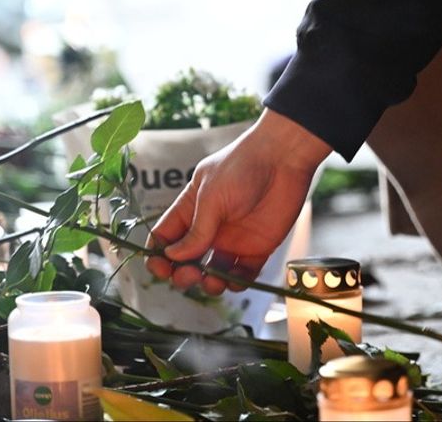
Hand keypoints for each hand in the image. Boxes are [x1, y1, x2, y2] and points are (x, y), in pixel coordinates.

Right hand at [145, 109, 330, 294]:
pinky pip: (243, 275)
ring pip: (213, 274)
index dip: (158, 257)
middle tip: (190, 274)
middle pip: (186, 262)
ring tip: (212, 281)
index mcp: (190, 211)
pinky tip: (234, 280)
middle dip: (182, 274)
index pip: (165, 239)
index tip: (160, 268)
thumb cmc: (241, 167)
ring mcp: (232, 240)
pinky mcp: (257, 248)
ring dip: (208, 284)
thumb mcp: (211, 196)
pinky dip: (236, 284)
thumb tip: (172, 256)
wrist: (283, 158)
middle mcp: (209, 229)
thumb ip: (195, 230)